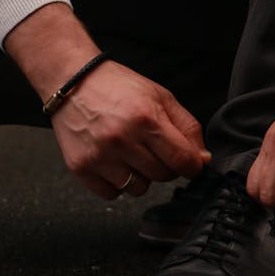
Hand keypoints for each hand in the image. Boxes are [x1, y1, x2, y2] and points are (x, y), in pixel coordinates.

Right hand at [4, 2, 208, 199]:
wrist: (72, 81)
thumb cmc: (118, 87)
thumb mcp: (161, 97)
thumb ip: (187, 127)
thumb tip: (202, 159)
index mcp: (146, 118)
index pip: (182, 160)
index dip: (192, 166)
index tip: (190, 163)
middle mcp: (122, 139)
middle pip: (162, 176)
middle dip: (165, 166)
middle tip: (153, 148)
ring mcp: (99, 156)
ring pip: (138, 189)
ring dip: (140, 176)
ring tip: (130, 153)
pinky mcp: (80, 167)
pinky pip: (112, 194)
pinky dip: (116, 183)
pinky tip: (113, 161)